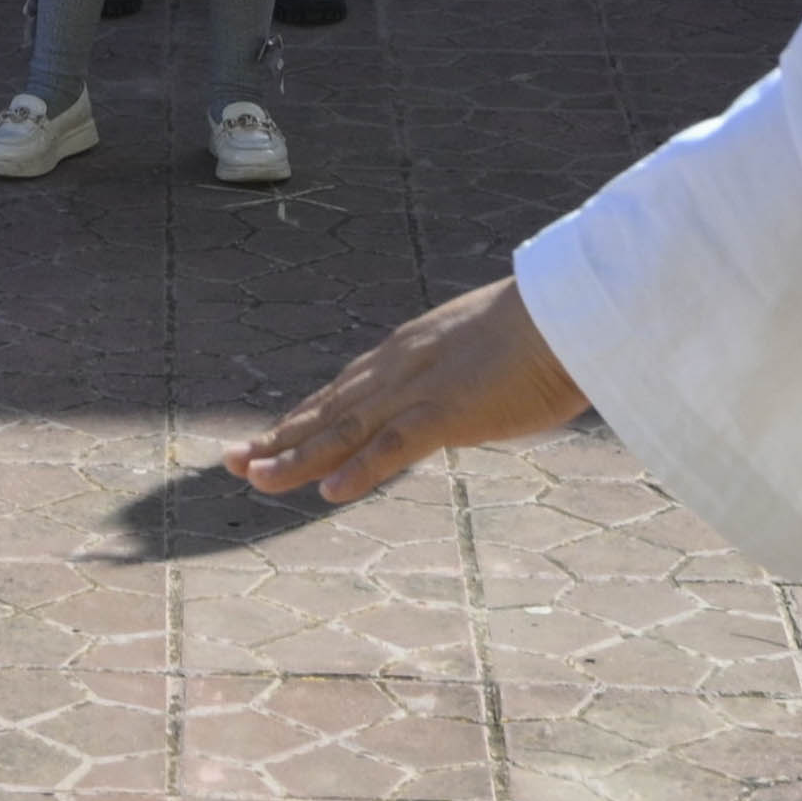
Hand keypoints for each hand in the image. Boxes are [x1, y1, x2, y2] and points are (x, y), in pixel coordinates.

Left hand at [227, 279, 588, 510]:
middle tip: (231, 460)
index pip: (341, 393)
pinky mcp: (448, 412)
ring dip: (297, 456)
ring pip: (345, 430)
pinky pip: (396, 446)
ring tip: (255, 479)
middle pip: (327, 410)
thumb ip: (456, 374)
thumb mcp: (482, 352)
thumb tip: (455, 398)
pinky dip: (361, 469)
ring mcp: (419, 390)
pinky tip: (329, 492)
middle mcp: (399, 370)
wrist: (570, 308)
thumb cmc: (542, 329)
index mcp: (406, 355)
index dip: (299, 419)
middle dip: (277, 437)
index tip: (264, 438)